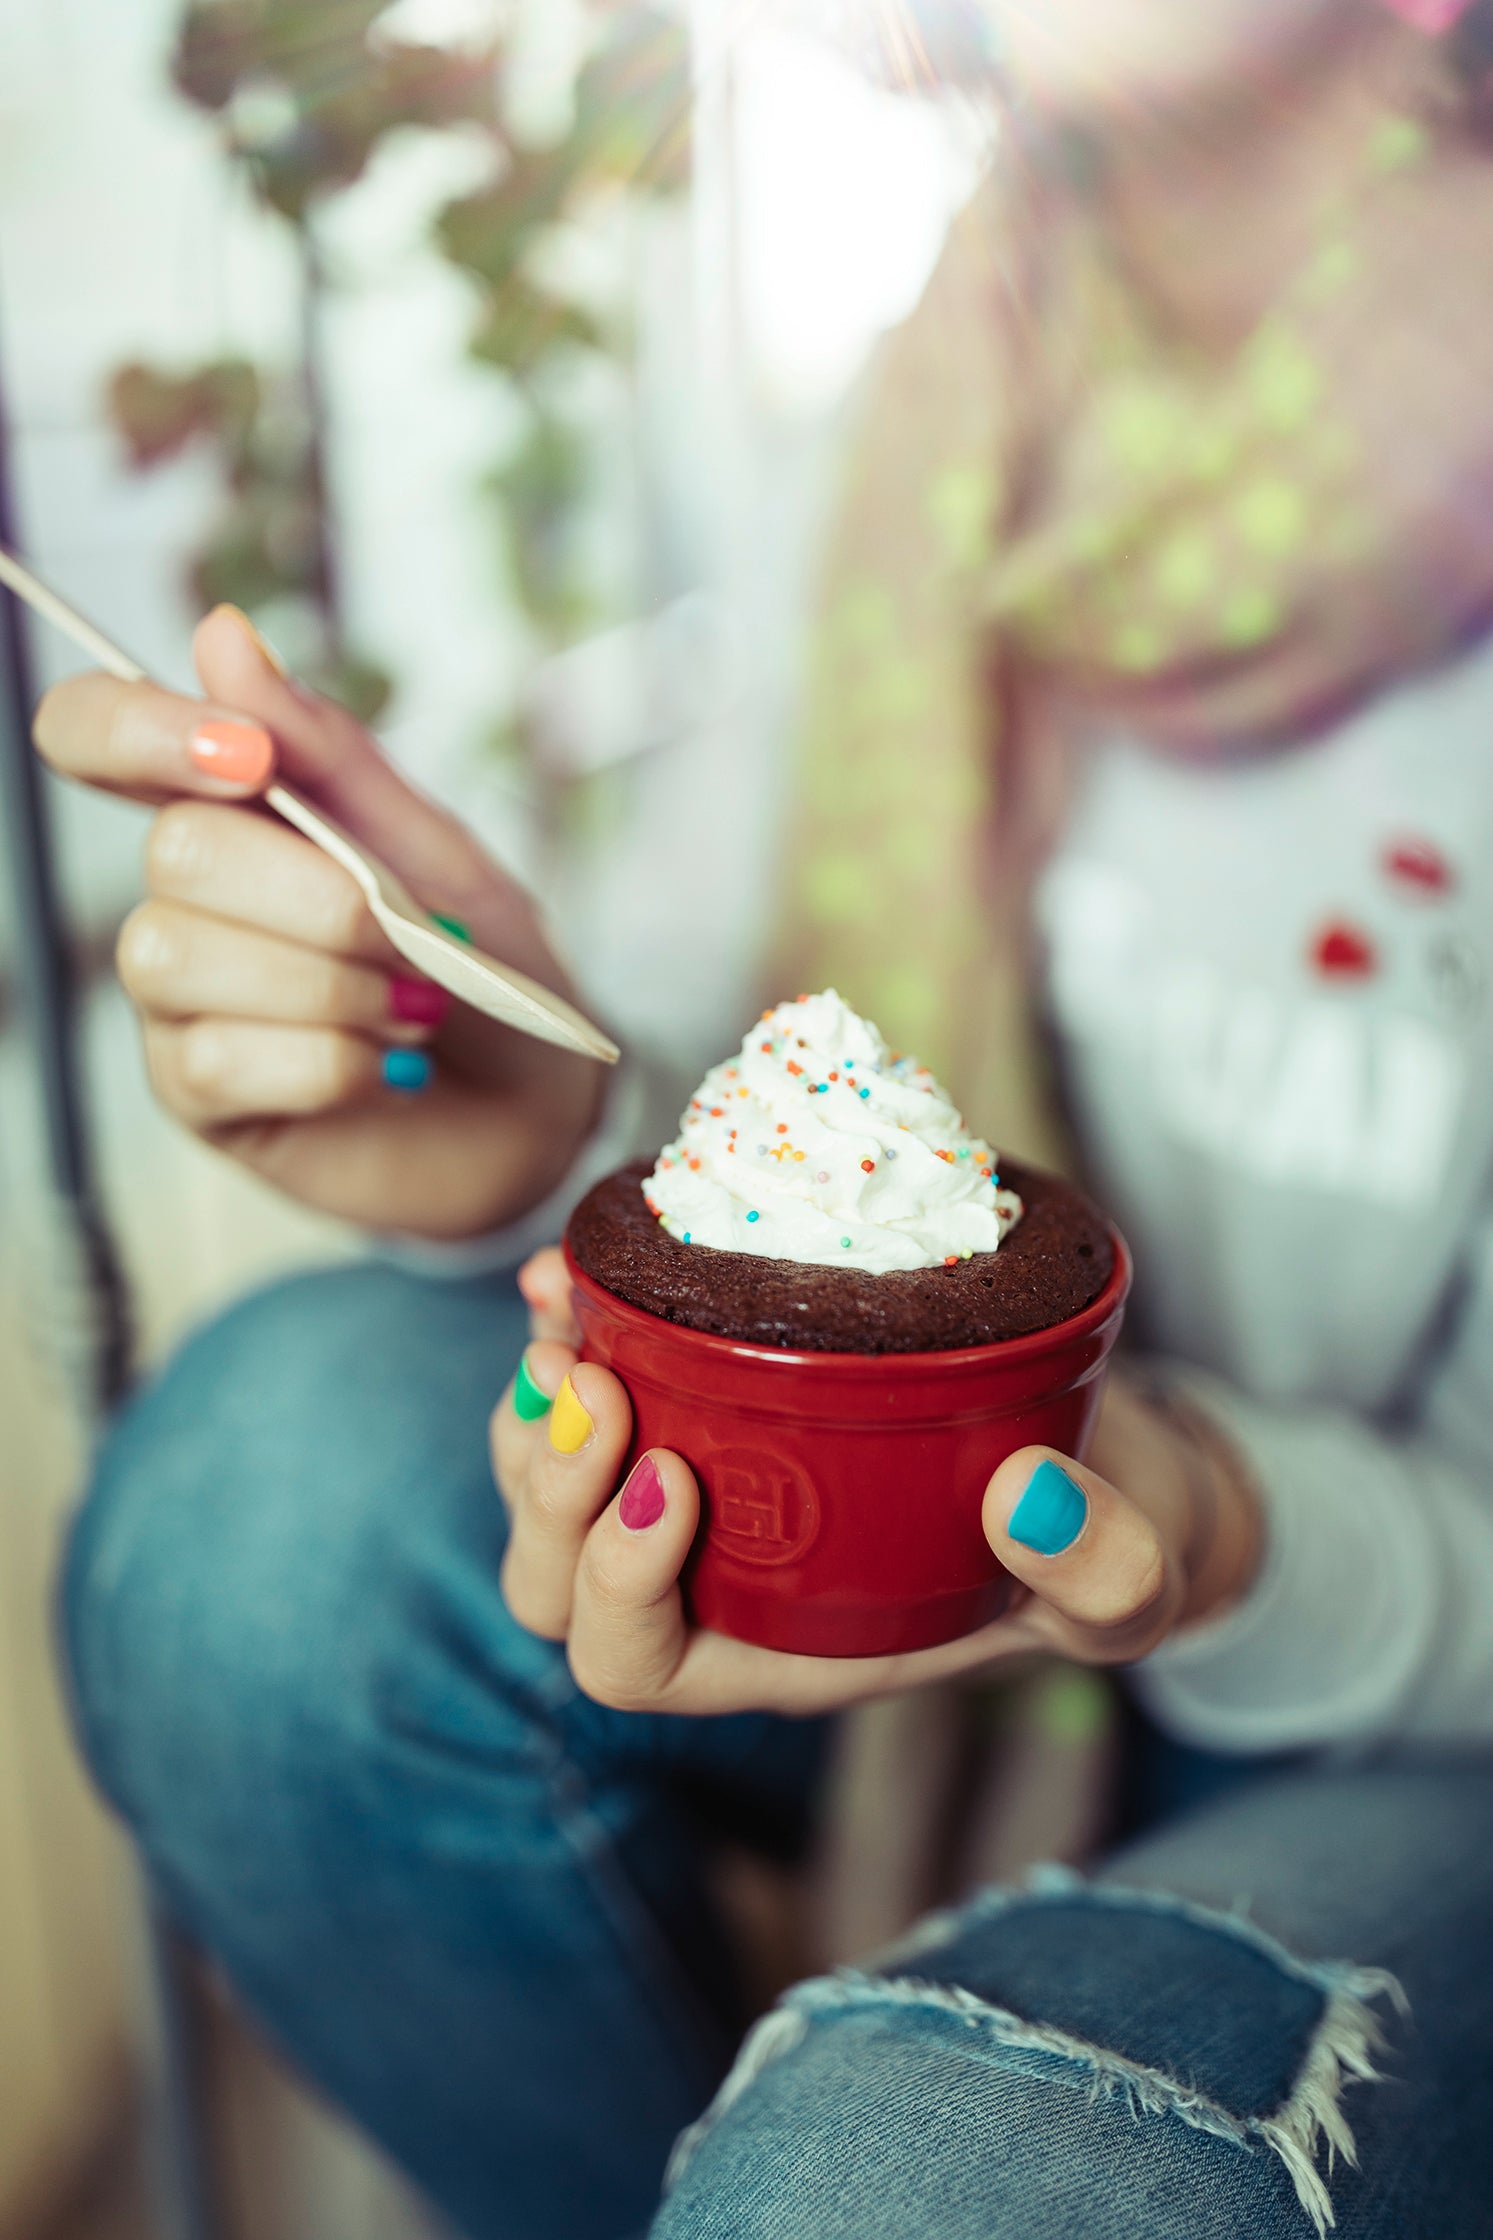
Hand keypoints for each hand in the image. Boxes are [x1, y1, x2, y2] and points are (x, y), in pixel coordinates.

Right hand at [35, 607, 602, 1237]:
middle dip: (318, 897)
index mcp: (229, 810)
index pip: (94, 733)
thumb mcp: (429, 844)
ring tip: (413, 1009)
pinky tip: (390, 1069)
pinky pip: (219, 1060)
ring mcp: (177, 1001)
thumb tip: (218, 631)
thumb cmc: (481, 964)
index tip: (250, 757)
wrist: (539, 1104)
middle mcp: (181, 897)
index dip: (137, 728)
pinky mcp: (197, 1096)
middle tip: (409, 937)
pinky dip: (331, 1062)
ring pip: (179, 957)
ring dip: (330, 985)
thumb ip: (327, 752)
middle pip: (173, 852)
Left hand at [494, 1251, 1263, 1715]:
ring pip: (539, 1487)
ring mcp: (687, 1496)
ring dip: (532, 1412)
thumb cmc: (1078, 1548)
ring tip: (566, 1328)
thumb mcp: (1123, 1577)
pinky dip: (563, 1332)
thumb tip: (1029, 1495)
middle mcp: (707, 1585)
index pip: (636, 1662)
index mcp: (775, 1647)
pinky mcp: (691, 1404)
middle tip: (594, 1386)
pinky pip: (578, 1389)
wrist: (1080, 1476)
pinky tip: (572, 1272)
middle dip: (549, 1486)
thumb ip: (1106, 1567)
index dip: (617, 1582)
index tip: (673, 1476)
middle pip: (552, 1580)